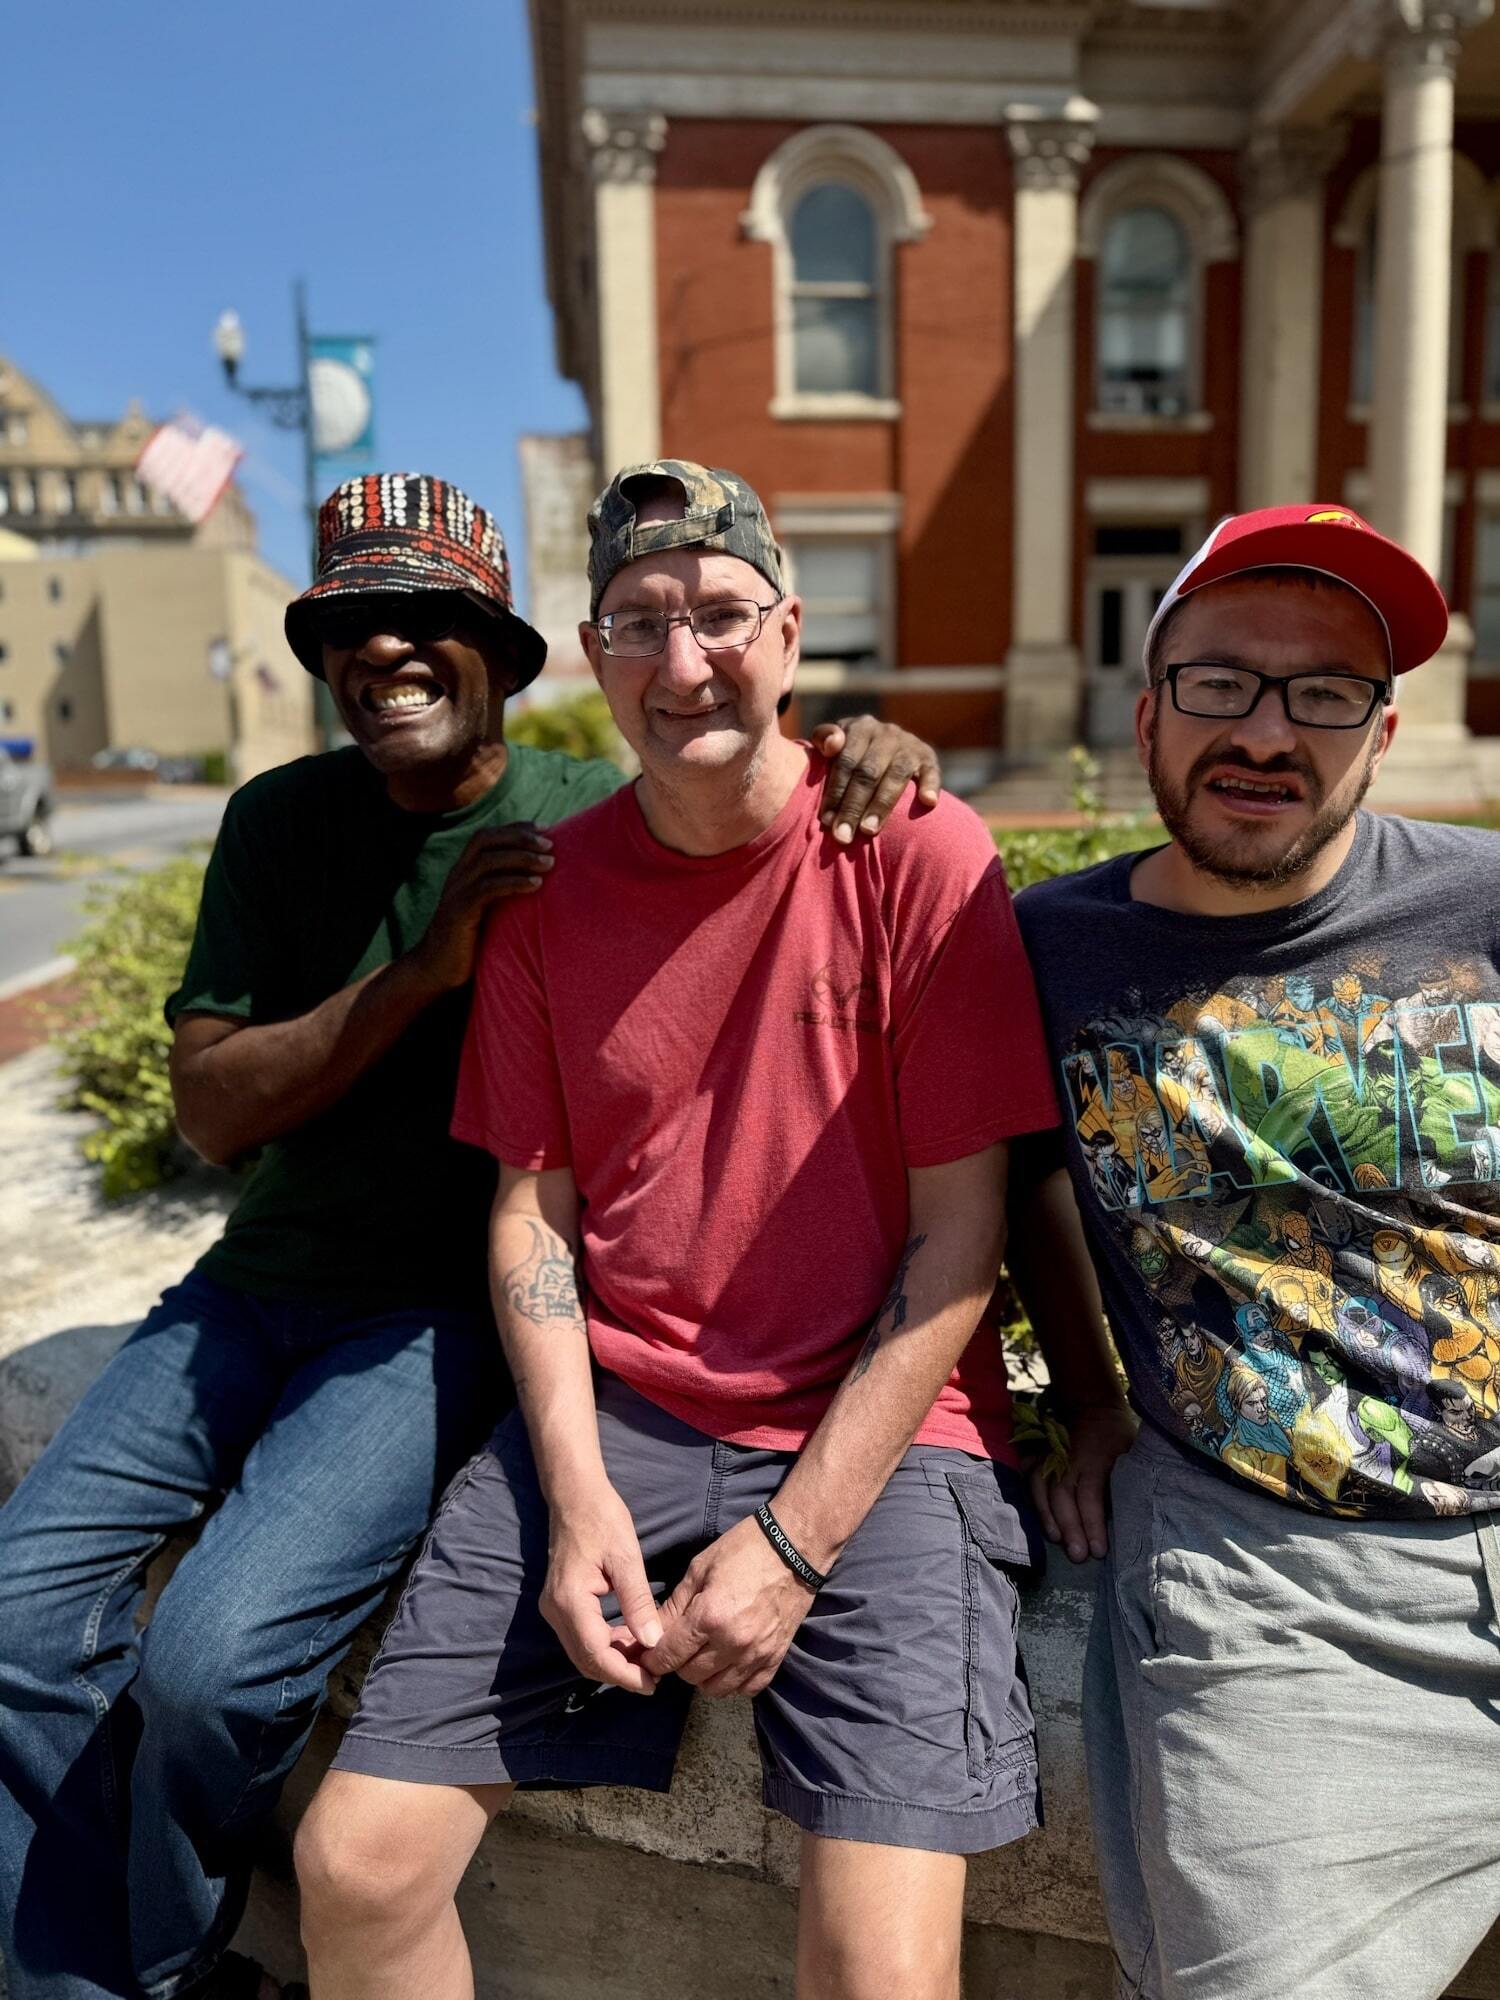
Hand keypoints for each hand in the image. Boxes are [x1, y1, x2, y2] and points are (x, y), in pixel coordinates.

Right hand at [408, 824, 553, 991]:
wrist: (437, 968)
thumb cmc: (470, 940)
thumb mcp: (487, 909)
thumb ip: (502, 890)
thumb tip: (539, 880)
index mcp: (464, 870)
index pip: (488, 836)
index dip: (515, 828)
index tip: (545, 827)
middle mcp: (457, 875)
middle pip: (485, 839)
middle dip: (519, 837)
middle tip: (550, 843)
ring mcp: (456, 892)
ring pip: (487, 861)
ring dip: (521, 858)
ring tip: (549, 863)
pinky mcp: (459, 912)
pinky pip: (487, 889)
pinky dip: (513, 882)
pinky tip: (536, 884)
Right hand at [539, 1484, 662, 1695]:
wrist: (575, 1496)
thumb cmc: (602, 1519)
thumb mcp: (627, 1558)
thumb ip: (638, 1601)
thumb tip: (653, 1642)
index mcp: (570, 1600)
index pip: (596, 1654)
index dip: (624, 1674)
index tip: (652, 1683)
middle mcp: (555, 1610)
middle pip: (585, 1660)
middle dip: (619, 1673)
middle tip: (654, 1677)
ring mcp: (554, 1608)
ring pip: (582, 1651)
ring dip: (612, 1660)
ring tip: (646, 1659)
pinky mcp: (560, 1604)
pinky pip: (581, 1636)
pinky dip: (604, 1644)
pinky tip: (629, 1638)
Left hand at [640, 1512, 812, 1696]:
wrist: (795, 1547)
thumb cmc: (744, 1549)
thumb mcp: (700, 1568)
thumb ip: (675, 1605)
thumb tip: (652, 1632)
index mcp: (710, 1616)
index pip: (669, 1655)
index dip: (653, 1658)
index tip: (648, 1655)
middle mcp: (732, 1642)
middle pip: (690, 1675)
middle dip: (677, 1664)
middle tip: (678, 1648)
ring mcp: (757, 1654)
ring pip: (717, 1689)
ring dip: (703, 1676)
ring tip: (702, 1656)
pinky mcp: (776, 1658)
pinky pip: (747, 1689)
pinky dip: (733, 1683)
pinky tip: (728, 1664)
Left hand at [809, 717, 940, 844]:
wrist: (884, 743)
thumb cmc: (849, 750)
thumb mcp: (831, 740)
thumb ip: (823, 738)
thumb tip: (832, 745)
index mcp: (861, 728)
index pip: (846, 761)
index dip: (835, 791)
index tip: (826, 820)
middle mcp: (887, 733)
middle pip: (868, 772)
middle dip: (853, 806)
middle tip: (843, 836)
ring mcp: (909, 745)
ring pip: (896, 775)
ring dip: (881, 805)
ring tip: (868, 830)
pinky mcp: (928, 757)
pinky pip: (932, 771)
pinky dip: (931, 785)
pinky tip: (928, 802)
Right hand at [1031, 1403, 1136, 1562]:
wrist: (1093, 1407)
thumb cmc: (1118, 1435)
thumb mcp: (1131, 1452)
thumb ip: (1127, 1480)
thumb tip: (1132, 1517)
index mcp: (1095, 1457)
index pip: (1090, 1494)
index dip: (1092, 1523)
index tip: (1098, 1550)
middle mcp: (1068, 1458)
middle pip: (1063, 1496)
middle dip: (1069, 1528)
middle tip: (1077, 1556)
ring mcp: (1050, 1456)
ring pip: (1042, 1489)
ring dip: (1048, 1517)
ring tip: (1057, 1541)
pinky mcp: (1039, 1457)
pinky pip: (1029, 1479)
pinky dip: (1031, 1499)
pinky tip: (1036, 1519)